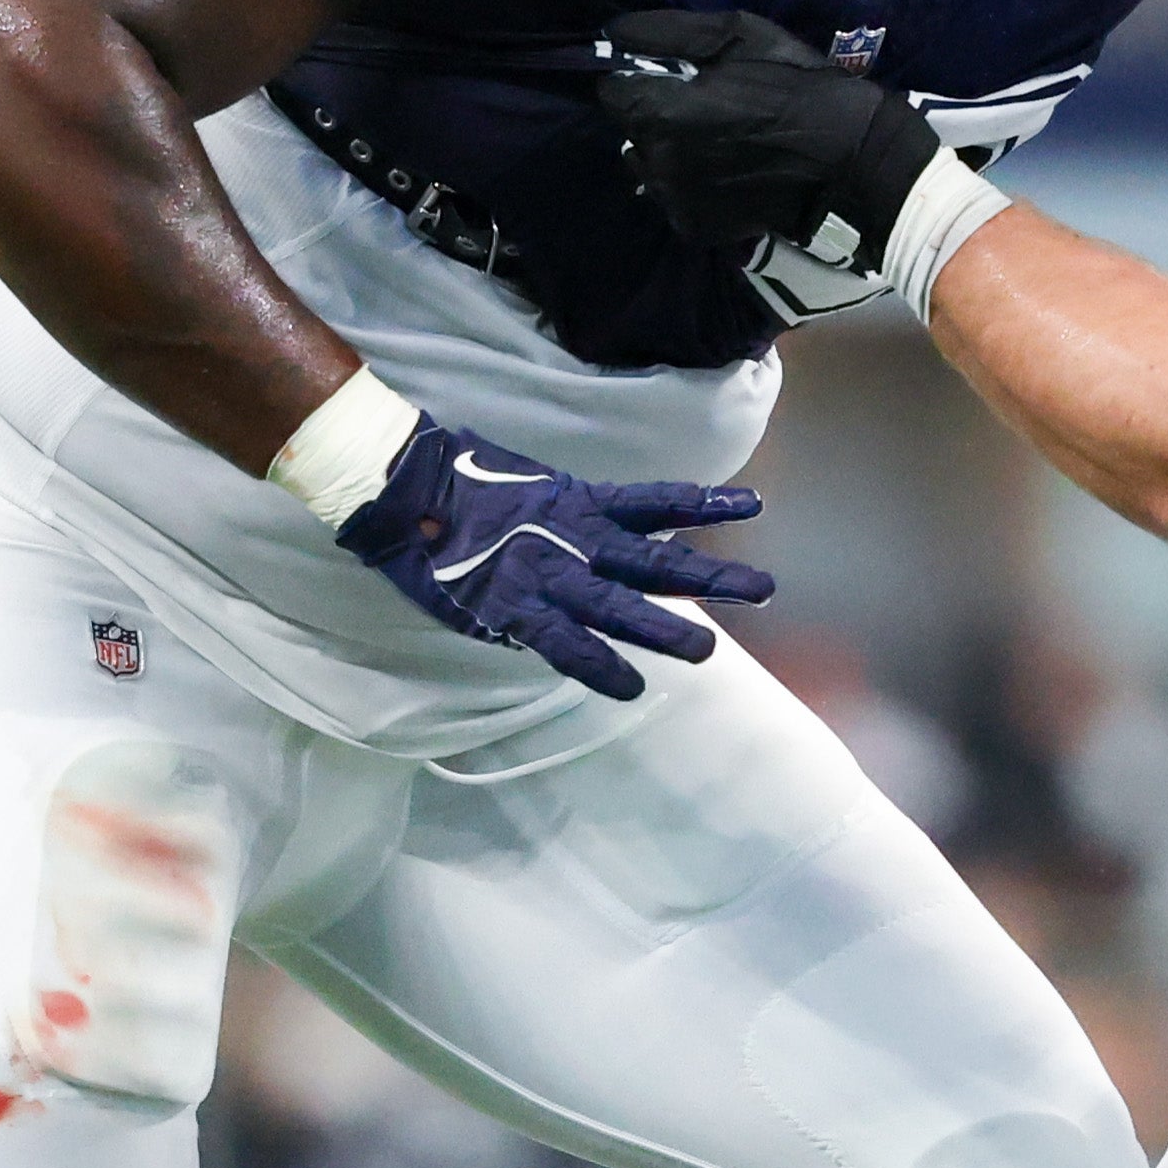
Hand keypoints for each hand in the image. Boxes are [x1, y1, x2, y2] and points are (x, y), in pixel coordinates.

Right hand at [339, 414, 771, 699]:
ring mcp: (551, 574)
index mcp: (583, 502)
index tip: (752, 502)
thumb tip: (596, 533)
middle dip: (712, 577)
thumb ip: (567, 513)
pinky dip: (600, 668)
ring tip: (711, 650)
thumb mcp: (529, 484)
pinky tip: (632, 688)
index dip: (705, 501)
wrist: (404, 490)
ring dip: (667, 627)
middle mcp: (580, 538)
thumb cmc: (461, 479)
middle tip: (763, 590)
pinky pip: (567, 646)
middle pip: (659, 560)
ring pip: (622, 606)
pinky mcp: (516, 608)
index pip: (657, 500)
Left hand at [597, 9, 943, 274]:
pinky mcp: (696, 229)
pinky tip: (731, 172)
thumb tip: (614, 32)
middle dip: (658, 113)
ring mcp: (674, 200)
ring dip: (671, 150)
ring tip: (720, 141)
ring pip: (651, 165)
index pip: (610, 90)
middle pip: (632, 129)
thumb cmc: (798, 87)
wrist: (853, 163)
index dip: (640, 77)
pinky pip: (677, 196)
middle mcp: (655, 161)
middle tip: (710, 105)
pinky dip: (694, 183)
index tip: (675, 75)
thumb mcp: (740, 35)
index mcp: (659, 112)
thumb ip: (667, 32)